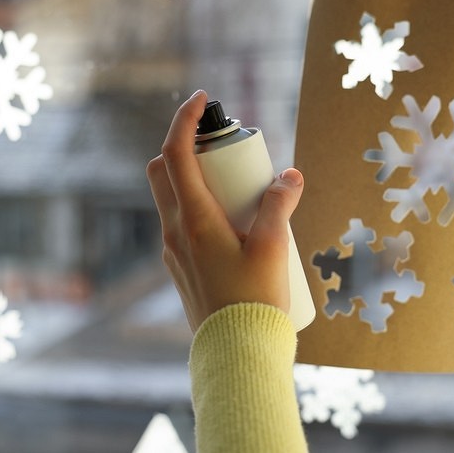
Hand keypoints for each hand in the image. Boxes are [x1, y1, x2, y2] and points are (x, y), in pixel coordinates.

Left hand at [146, 90, 304, 331]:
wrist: (236, 354)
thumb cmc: (254, 301)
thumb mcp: (273, 247)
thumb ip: (279, 205)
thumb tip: (290, 175)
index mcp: (193, 219)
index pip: (175, 154)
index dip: (185, 119)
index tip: (202, 99)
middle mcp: (175, 232)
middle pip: (163, 171)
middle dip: (185, 147)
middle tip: (223, 148)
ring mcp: (173, 252)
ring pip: (170, 198)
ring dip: (193, 178)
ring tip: (236, 186)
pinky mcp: (181, 269)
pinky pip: (181, 224)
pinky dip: (198, 206)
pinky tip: (234, 222)